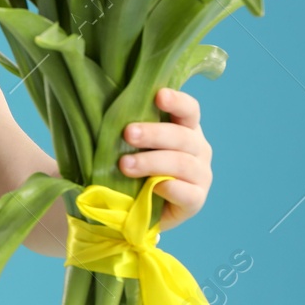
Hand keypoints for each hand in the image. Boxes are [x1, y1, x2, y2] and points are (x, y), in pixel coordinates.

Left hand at [120, 87, 212, 231]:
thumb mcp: (132, 144)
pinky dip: (169, 188)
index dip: (176, 101)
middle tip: (128, 133)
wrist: (141, 207)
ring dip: (151, 162)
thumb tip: (103, 111)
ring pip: (182, 163)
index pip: (189, 109)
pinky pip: (187, 193)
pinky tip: (153, 188)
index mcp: (185, 127)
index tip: (158, 96)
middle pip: (182, 136)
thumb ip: (129, 129)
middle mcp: (198, 148)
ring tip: (125, 165)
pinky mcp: (197, 200)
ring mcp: (201, 175)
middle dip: (153, 133)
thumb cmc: (134, 166)